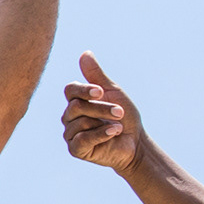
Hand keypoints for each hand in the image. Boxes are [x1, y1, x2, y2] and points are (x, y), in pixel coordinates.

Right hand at [61, 52, 144, 172]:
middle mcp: (69, 117)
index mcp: (76, 101)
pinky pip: (83, 139)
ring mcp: (70, 134)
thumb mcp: (113, 92)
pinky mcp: (75, 150)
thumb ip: (97, 75)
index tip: (101, 91)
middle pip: (76, 106)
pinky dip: (101, 134)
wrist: (135, 143)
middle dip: (101, 108)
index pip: (70, 90)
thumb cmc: (123, 117)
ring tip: (119, 126)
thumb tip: (85, 53)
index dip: (83, 89)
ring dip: (104, 122)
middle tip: (120, 112)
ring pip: (81, 122)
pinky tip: (114, 132)